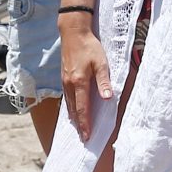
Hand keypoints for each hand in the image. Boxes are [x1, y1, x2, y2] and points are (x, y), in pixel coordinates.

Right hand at [59, 10, 111, 139]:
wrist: (73, 32)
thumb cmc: (89, 46)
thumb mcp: (101, 62)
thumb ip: (104, 81)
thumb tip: (108, 98)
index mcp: (79, 82)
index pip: (83, 108)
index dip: (86, 124)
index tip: (88, 136)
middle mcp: (69, 85)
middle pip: (74, 110)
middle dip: (79, 125)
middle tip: (84, 139)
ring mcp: (64, 82)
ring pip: (69, 105)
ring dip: (74, 118)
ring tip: (79, 129)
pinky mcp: (63, 78)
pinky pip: (67, 98)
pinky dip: (71, 108)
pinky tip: (73, 112)